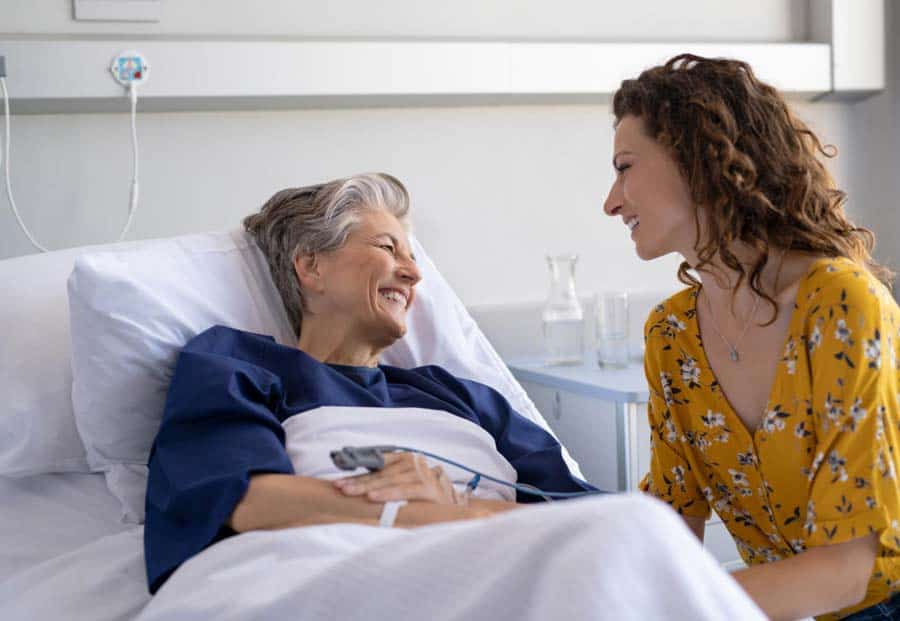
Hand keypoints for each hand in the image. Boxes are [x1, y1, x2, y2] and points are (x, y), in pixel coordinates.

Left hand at [333, 452, 463, 504]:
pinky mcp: (428, 488)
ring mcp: (422, 474)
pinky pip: (404, 490)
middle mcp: (413, 462)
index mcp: (404, 458)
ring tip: (349, 492)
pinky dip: (387, 494)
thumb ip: (384, 480)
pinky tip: (372, 497)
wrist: (453, 507)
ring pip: (389, 480)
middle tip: (339, 487)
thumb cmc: (423, 496)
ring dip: (367, 486)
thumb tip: (354, 484)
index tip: (338, 480)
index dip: (356, 472)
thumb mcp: (403, 483)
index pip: (376, 465)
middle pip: (379, 473)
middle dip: (357, 481)